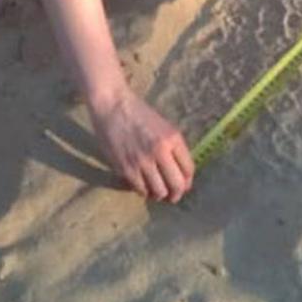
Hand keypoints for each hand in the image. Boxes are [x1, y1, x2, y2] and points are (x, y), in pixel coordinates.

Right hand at [88, 85, 194, 202]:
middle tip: (173, 196)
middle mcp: (160, 151)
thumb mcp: (164, 125)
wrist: (112, 105)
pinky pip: (141, 189)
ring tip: (157, 192)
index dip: (188, 181)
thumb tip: (180, 172)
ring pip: (159, 191)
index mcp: (173, 138)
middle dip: (177, 194)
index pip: (189, 169)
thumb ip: (173, 147)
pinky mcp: (126, 168)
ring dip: (160, 194)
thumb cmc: (138, 113)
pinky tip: (143, 186)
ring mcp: (142, 161)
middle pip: (177, 185)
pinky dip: (144, 191)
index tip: (184, 185)